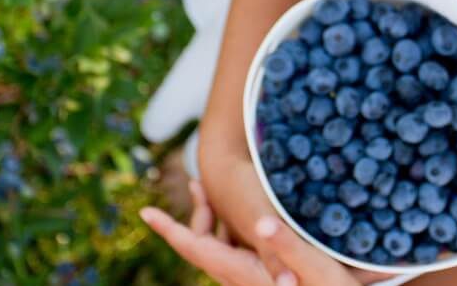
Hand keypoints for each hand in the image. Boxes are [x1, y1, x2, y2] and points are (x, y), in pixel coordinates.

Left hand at [141, 179, 393, 285]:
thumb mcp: (311, 264)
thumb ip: (284, 244)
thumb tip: (262, 223)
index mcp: (242, 272)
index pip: (195, 247)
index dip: (169, 229)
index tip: (145, 213)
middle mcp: (241, 278)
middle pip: (203, 244)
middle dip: (195, 213)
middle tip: (196, 182)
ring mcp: (251, 279)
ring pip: (220, 247)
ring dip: (212, 219)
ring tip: (211, 189)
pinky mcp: (264, 277)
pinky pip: (235, 250)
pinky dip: (229, 228)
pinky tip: (249, 216)